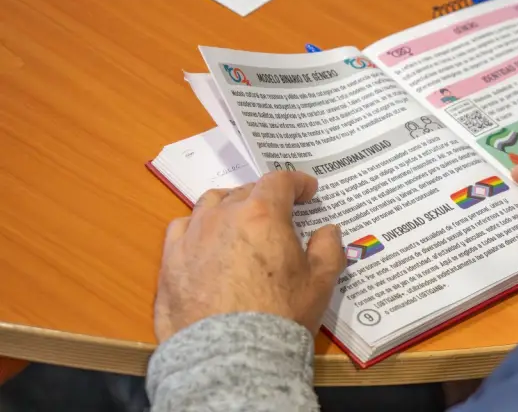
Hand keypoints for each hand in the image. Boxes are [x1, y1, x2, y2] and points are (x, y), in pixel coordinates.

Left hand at [154, 171, 344, 341]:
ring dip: (229, 206)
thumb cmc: (281, 314)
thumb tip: (328, 231)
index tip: (307, 191)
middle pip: (244, 191)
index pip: (279, 181)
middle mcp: (223, 216)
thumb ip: (328, 248)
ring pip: (209, 204)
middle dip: (264, 196)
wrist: (230, 354)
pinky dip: (198, 227)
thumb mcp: (320, 281)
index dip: (296, 182)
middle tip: (278, 212)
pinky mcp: (170, 261)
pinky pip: (182, 228)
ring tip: (239, 220)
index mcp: (262, 214)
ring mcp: (192, 236)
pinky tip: (206, 240)